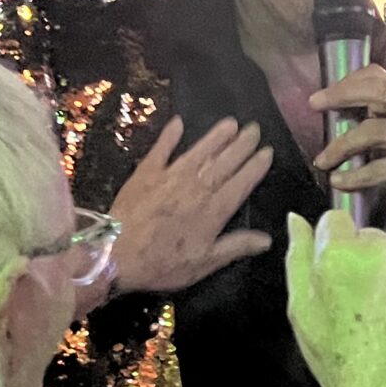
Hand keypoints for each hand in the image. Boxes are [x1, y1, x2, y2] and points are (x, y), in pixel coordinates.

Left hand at [105, 116, 273, 297]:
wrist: (117, 253)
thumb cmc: (162, 264)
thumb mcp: (204, 263)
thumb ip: (236, 247)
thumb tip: (267, 239)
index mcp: (213, 210)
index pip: (241, 183)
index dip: (255, 166)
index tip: (267, 151)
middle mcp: (196, 187)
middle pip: (224, 162)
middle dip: (241, 145)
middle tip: (254, 129)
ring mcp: (170, 176)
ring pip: (199, 151)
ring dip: (216, 136)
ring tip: (231, 122)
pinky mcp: (146, 172)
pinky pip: (161, 149)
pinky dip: (170, 135)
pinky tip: (178, 122)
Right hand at [284, 210, 385, 386]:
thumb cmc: (342, 364)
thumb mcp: (302, 315)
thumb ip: (298, 260)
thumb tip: (297, 219)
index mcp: (338, 257)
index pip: (336, 221)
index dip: (336, 250)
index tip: (341, 279)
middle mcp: (382, 251)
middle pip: (372, 238)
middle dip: (368, 263)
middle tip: (366, 309)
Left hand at [309, 65, 385, 237]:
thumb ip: (369, 119)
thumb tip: (333, 112)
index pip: (379, 77)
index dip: (348, 81)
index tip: (322, 96)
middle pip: (377, 92)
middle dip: (341, 94)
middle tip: (315, 104)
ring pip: (370, 132)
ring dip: (339, 147)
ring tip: (322, 162)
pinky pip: (374, 169)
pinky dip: (351, 177)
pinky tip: (338, 182)